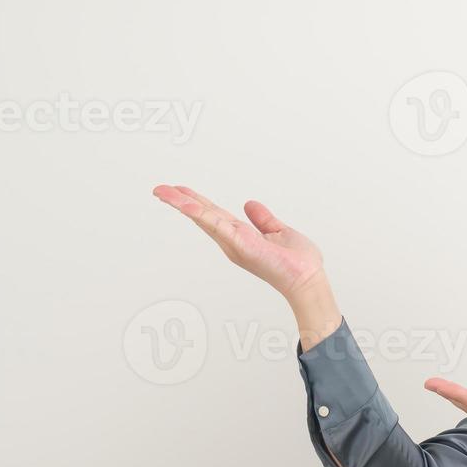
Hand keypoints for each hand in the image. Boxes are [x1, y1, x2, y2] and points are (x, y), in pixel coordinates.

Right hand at [152, 184, 326, 300]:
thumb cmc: (297, 262)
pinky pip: (218, 226)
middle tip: (158, 189)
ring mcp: (235, 243)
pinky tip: (186, 205)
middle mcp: (232, 240)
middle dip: (180, 201)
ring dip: (182, 204)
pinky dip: (201, 215)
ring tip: (162, 192)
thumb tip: (249, 204)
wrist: (308, 278)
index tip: (178, 190)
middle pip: (202, 215)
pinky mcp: (241, 244)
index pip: (213, 214)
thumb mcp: (278, 231)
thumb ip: (263, 219)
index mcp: (240, 235)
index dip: (195, 201)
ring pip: (204, 218)